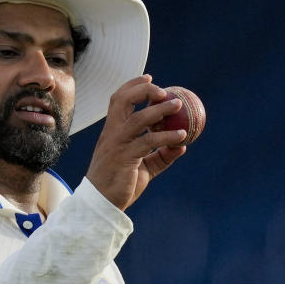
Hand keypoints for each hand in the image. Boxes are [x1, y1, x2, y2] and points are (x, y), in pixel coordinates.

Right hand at [85, 75, 187, 210]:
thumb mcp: (145, 167)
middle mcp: (112, 133)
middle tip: (164, 90)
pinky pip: (148, 142)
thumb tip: (182, 146)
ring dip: (159, 110)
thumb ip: (161, 155)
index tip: (150, 78)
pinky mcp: (124, 157)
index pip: (118, 100)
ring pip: (137, 119)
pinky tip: (181, 137)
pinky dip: (166, 136)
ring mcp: (117, 144)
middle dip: (143, 90)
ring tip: (178, 106)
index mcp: (112, 131)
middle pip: (122, 100)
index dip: (133, 85)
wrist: (102, 205)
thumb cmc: (120, 185)